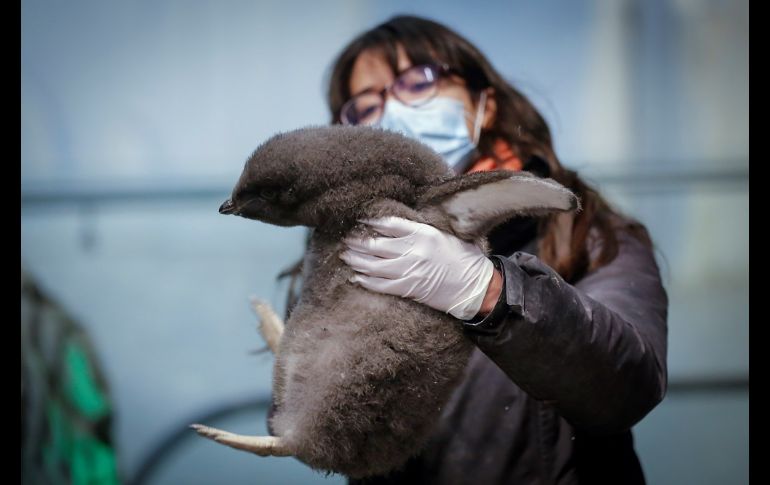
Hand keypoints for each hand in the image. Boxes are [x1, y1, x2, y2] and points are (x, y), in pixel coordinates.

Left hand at [340, 216, 496, 319]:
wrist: (475, 287)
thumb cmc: (464, 258)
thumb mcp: (446, 235)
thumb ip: (423, 229)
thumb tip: (400, 224)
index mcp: (424, 234)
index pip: (390, 224)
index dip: (372, 222)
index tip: (361, 220)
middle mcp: (414, 252)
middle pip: (376, 245)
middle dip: (358, 242)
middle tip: (347, 239)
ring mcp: (409, 271)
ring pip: (374, 265)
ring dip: (357, 260)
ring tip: (345, 255)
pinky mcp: (409, 289)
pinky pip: (381, 285)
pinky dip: (366, 281)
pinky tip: (356, 277)